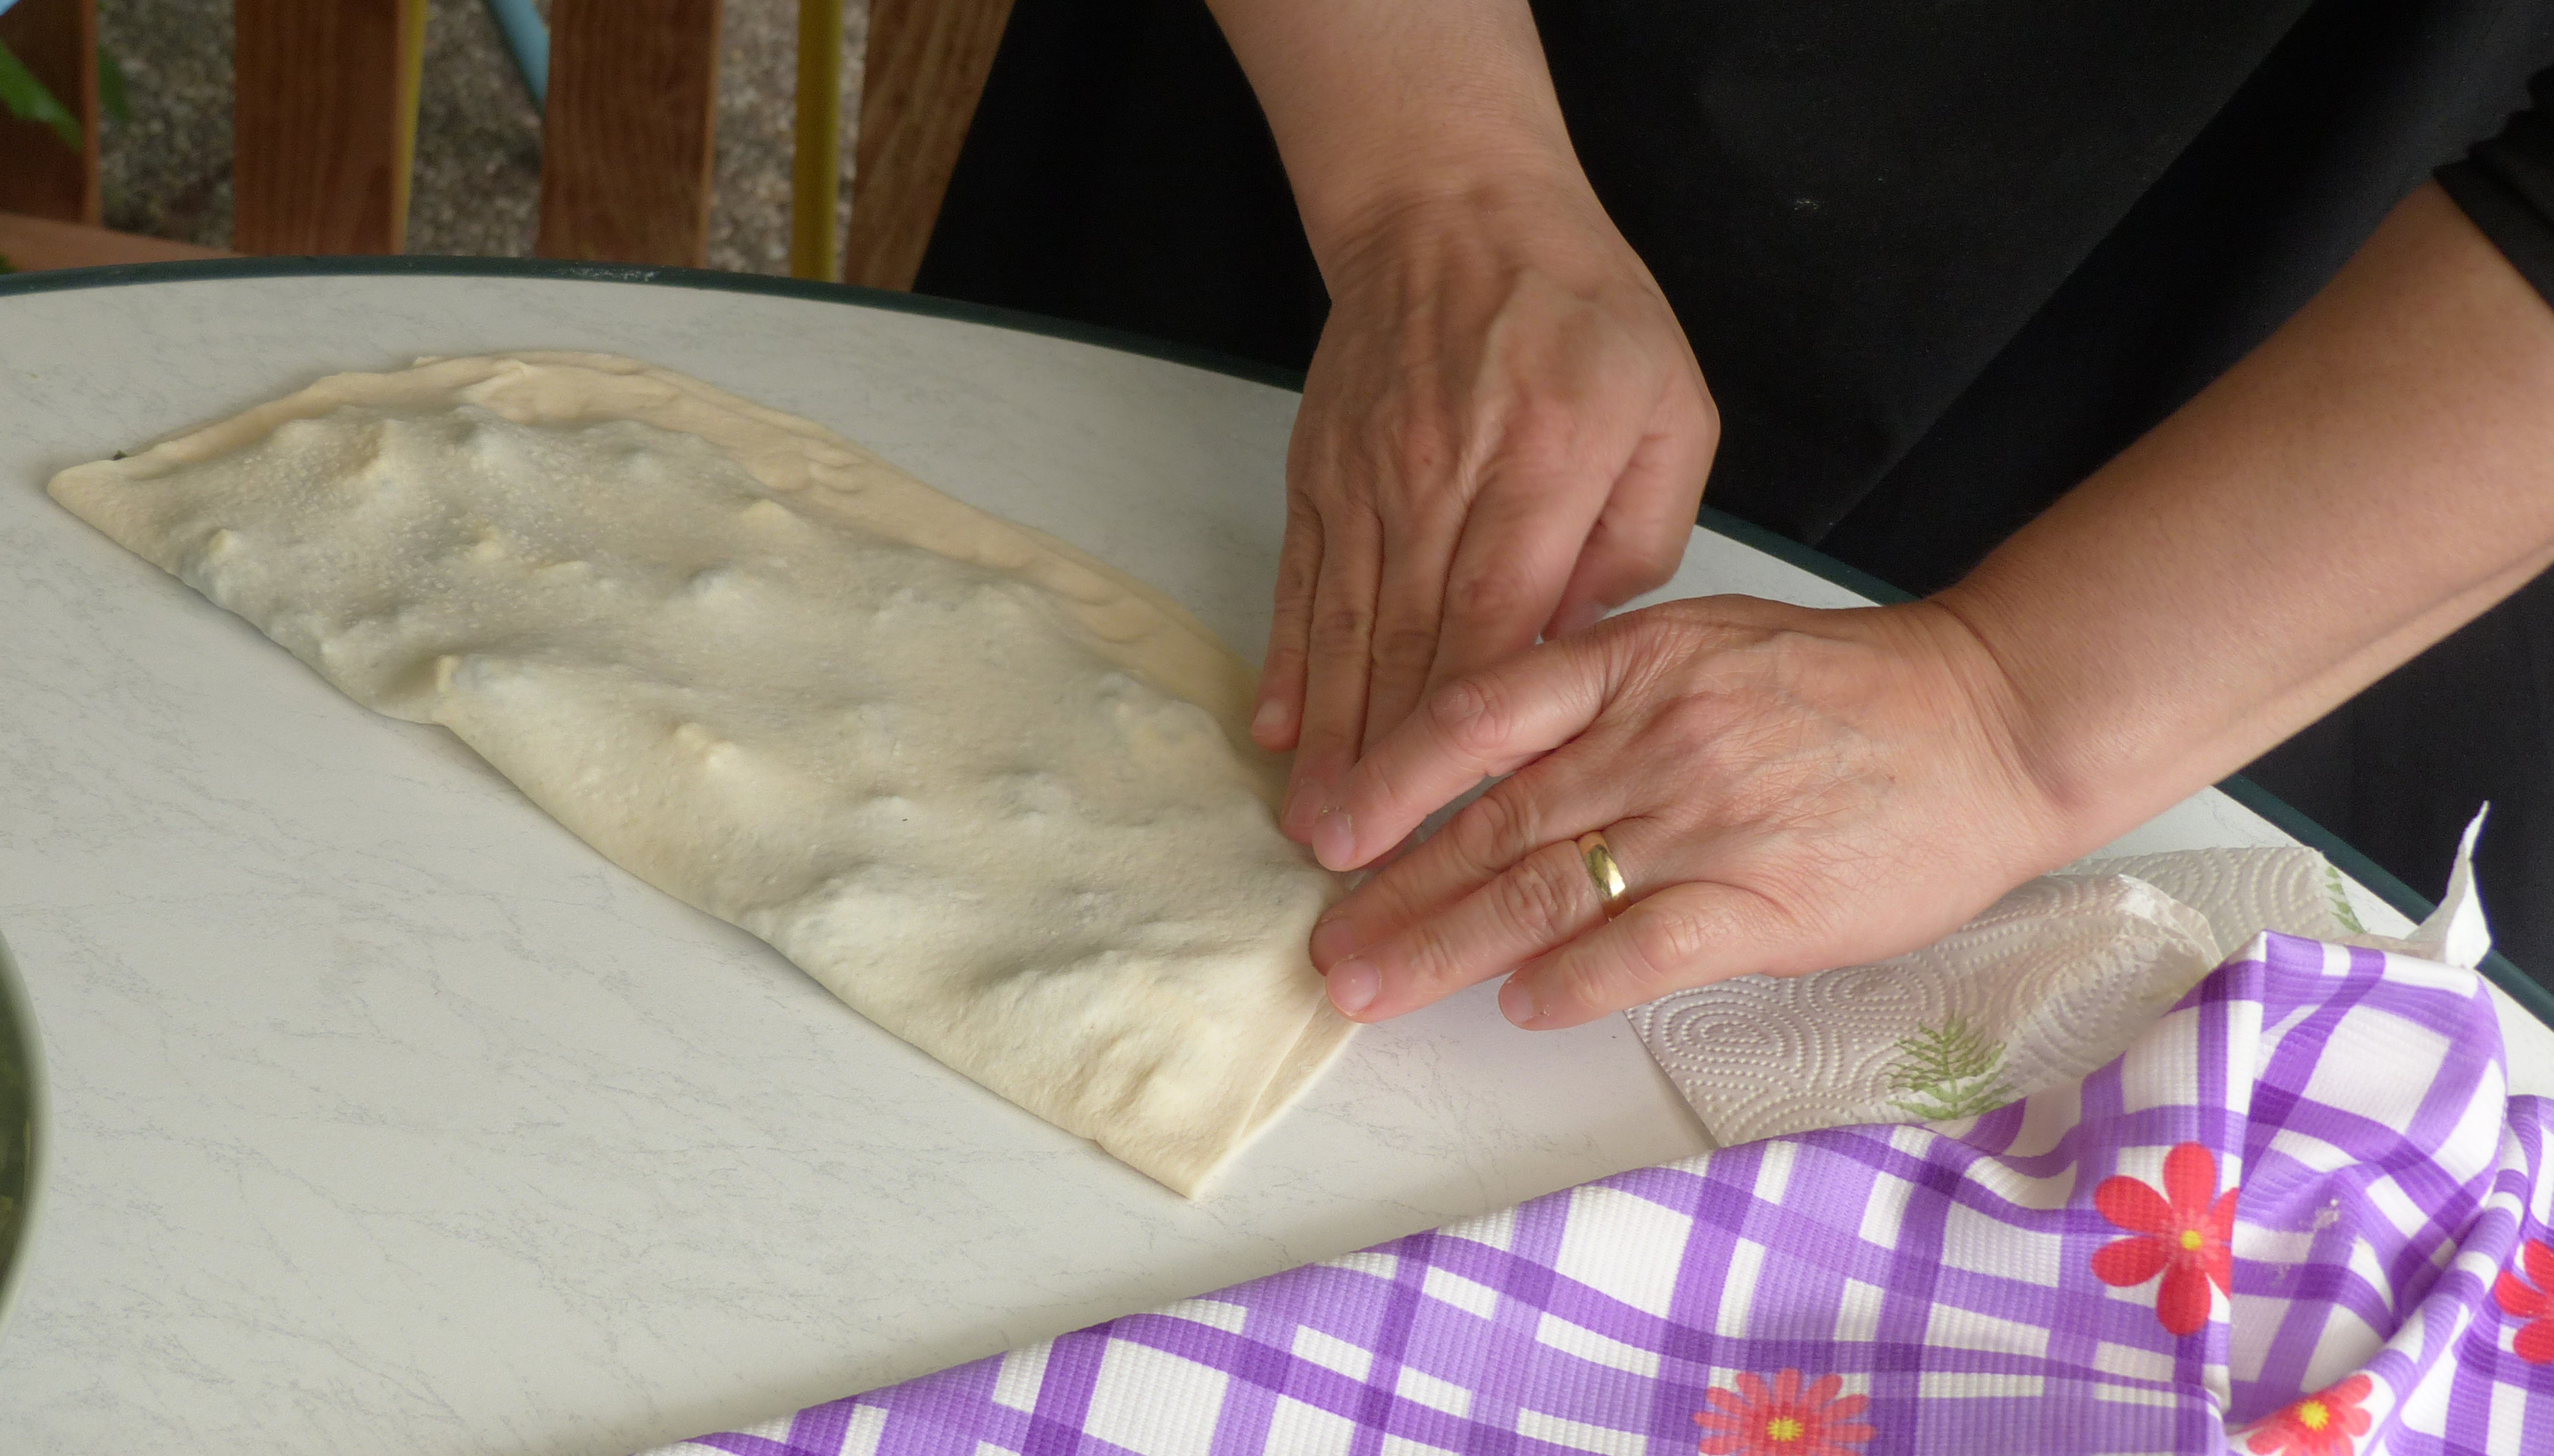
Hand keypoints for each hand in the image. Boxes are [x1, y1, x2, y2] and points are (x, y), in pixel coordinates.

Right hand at [1251, 177, 1716, 842]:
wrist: (1456, 216)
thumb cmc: (1582, 316)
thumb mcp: (1668, 411)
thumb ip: (1641, 536)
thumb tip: (1584, 646)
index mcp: (1542, 478)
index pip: (1496, 631)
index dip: (1465, 738)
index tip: (1446, 823)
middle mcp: (1443, 490)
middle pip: (1407, 652)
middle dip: (1380, 770)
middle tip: (1356, 868)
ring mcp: (1371, 488)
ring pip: (1346, 631)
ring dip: (1329, 738)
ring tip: (1313, 828)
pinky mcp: (1323, 480)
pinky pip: (1302, 585)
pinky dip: (1288, 662)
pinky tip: (1276, 731)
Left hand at [1299, 595, 2077, 1027]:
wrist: (1992, 718)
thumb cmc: (1842, 686)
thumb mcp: (1702, 644)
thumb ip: (1598, 690)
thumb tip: (1490, 750)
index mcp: (1633, 664)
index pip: (1478, 716)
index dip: (1390, 778)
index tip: (1327, 835)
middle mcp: (1656, 737)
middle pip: (1493, 823)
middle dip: (1394, 893)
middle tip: (1323, 950)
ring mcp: (1710, 820)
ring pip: (1547, 889)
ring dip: (1447, 947)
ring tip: (1372, 989)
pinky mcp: (1768, 899)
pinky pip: (1649, 945)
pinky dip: (1577, 979)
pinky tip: (1520, 1004)